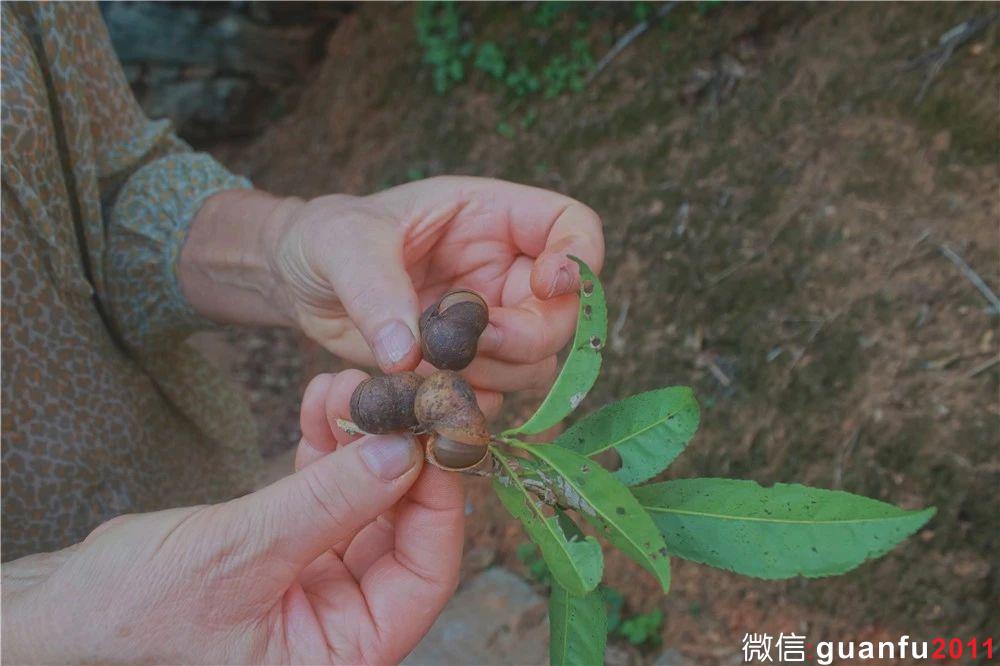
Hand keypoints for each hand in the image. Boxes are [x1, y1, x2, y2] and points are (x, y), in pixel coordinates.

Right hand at [1, 372, 462, 664]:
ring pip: (366, 501)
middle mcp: (341, 621)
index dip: (438, 500)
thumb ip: (327, 504)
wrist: (68, 608)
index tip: (437, 432)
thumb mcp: (241, 555)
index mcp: (346, 651)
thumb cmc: (138, 611)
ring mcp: (318, 580)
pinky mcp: (292, 546)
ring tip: (348, 384)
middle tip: (395, 393)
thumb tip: (405, 452)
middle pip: (401, 529)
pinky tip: (322, 401)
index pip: (424, 572)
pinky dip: (327, 447)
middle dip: (397, 455)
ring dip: (361, 440)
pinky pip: (326, 491)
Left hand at [271, 176, 603, 405]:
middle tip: (467, 346)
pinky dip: (467, 405)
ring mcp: (490, 321)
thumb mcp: (341, 242)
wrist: (297, 280)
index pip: (573, 227)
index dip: (578, 259)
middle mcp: (504, 270)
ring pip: (536, 364)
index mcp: (493, 217)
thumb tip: (407, 354)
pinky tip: (421, 394)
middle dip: (524, 337)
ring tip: (426, 366)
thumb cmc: (325, 238)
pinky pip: (495, 397)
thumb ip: (375, 288)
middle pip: (564, 314)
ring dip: (492, 375)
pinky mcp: (467, 366)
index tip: (544, 284)